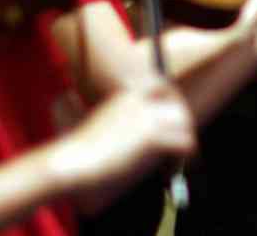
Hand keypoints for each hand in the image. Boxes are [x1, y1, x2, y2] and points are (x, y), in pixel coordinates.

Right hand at [48, 71, 195, 198]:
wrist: (71, 163)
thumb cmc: (78, 153)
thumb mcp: (100, 129)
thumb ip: (120, 125)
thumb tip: (135, 141)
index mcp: (125, 95)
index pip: (161, 84)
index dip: (173, 100)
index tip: (175, 118)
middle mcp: (140, 101)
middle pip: (178, 106)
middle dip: (182, 125)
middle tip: (178, 147)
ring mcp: (147, 117)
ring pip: (185, 123)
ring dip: (184, 142)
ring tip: (173, 164)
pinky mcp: (152, 137)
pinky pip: (185, 142)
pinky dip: (184, 157)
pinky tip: (170, 172)